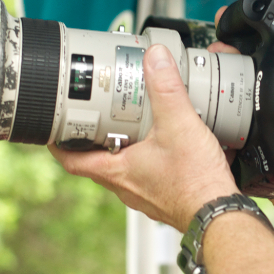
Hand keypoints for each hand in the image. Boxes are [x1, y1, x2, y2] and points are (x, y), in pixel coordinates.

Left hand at [49, 44, 237, 230]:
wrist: (220, 213)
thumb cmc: (196, 183)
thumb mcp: (178, 124)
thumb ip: (166, 88)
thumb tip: (155, 59)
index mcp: (117, 171)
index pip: (71, 160)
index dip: (58, 143)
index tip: (53, 129)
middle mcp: (126, 186)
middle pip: (95, 161)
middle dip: (95, 138)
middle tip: (96, 117)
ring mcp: (144, 193)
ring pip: (121, 168)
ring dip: (123, 148)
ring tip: (131, 125)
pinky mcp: (163, 196)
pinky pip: (146, 174)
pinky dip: (147, 158)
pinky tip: (164, 144)